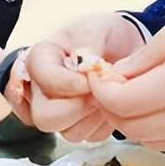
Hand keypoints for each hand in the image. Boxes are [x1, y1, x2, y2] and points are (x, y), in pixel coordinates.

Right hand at [21, 13, 145, 141]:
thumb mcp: (97, 28)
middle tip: (101, 91)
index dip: (68, 83)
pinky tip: (110, 104)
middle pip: (45, 117)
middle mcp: (40, 89)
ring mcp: (56, 111)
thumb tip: (85, 67)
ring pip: (68, 132)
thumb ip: (89, 43)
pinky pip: (88, 137)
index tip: (92, 78)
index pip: (42, 79)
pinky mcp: (75, 126)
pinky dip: (103, 124)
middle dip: (79, 107)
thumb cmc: (105, 36)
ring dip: (94, 116)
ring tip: (108, 93)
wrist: (126, 48)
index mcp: (39, 59)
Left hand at [87, 3, 164, 150]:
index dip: (100, 89)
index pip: (119, 102)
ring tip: (134, 93)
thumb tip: (116, 74)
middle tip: (111, 83)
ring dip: (132, 122)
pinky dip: (155, 130)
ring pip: (148, 141)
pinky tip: (160, 105)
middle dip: (112, 106)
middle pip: (129, 127)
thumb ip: (148, 54)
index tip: (97, 73)